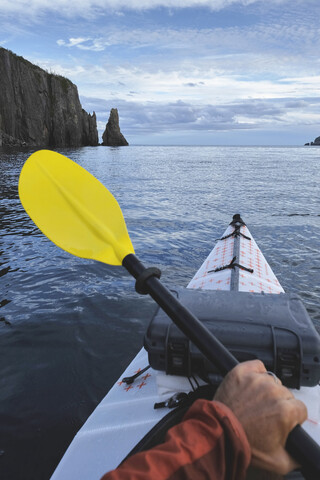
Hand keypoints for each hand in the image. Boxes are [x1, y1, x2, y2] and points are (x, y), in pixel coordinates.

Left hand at [214, 360, 307, 474]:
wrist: (218, 434)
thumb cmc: (243, 445)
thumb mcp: (278, 462)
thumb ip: (295, 457)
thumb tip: (300, 450)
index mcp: (285, 410)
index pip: (300, 409)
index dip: (292, 418)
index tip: (282, 421)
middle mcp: (272, 392)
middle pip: (286, 394)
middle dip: (278, 405)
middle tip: (265, 416)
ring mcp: (256, 380)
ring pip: (272, 381)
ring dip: (267, 391)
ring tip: (254, 403)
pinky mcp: (241, 372)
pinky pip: (257, 366)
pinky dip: (256, 372)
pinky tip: (251, 385)